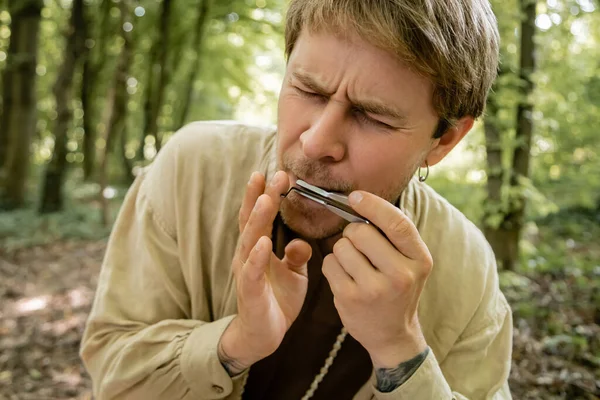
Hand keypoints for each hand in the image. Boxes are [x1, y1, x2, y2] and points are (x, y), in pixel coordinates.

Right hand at [218, 171, 311, 373]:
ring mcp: (246, 271)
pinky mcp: (249, 291)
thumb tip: (302, 240)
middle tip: (277, 175)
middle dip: (263, 196)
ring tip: (268, 199)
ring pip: (250, 239)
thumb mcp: (294, 273)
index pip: (260, 215)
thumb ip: (297, 254)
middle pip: (253, 220)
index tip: (278, 172)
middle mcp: (249, 254)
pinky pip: (252, 271)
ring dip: (259, 218)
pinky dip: (257, 256)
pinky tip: (264, 242)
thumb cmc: (277, 298)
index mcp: (259, 247)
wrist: (264, 334)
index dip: (266, 194)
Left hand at [322, 191, 431, 367]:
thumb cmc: (397, 288)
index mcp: (419, 260)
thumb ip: (392, 235)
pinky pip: (329, 264)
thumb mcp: (409, 262)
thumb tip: (359, 200)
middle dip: (353, 232)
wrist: (392, 333)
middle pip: (361, 231)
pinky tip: (345, 278)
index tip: (355, 196)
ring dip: (342, 250)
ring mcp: (374, 289)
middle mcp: (401, 275)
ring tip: (354, 266)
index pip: (397, 223)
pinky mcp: (351, 298)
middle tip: (359, 246)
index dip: (373, 205)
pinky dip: (332, 266)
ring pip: (342, 246)